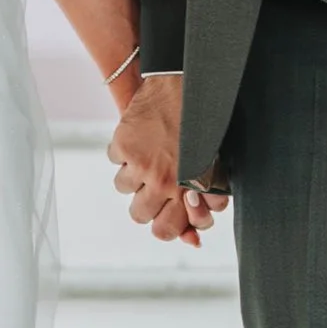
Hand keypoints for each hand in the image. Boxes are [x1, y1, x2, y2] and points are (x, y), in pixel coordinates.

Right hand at [107, 72, 225, 246]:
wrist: (187, 84)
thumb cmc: (204, 127)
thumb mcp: (212, 169)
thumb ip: (204, 206)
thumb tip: (193, 242)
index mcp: (186, 190)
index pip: (164, 230)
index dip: (162, 225)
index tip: (163, 212)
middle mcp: (161, 181)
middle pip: (138, 214)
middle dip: (144, 200)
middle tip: (153, 180)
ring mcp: (140, 163)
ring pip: (123, 187)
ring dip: (132, 172)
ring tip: (148, 152)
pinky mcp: (124, 143)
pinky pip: (114, 158)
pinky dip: (122, 150)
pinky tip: (139, 136)